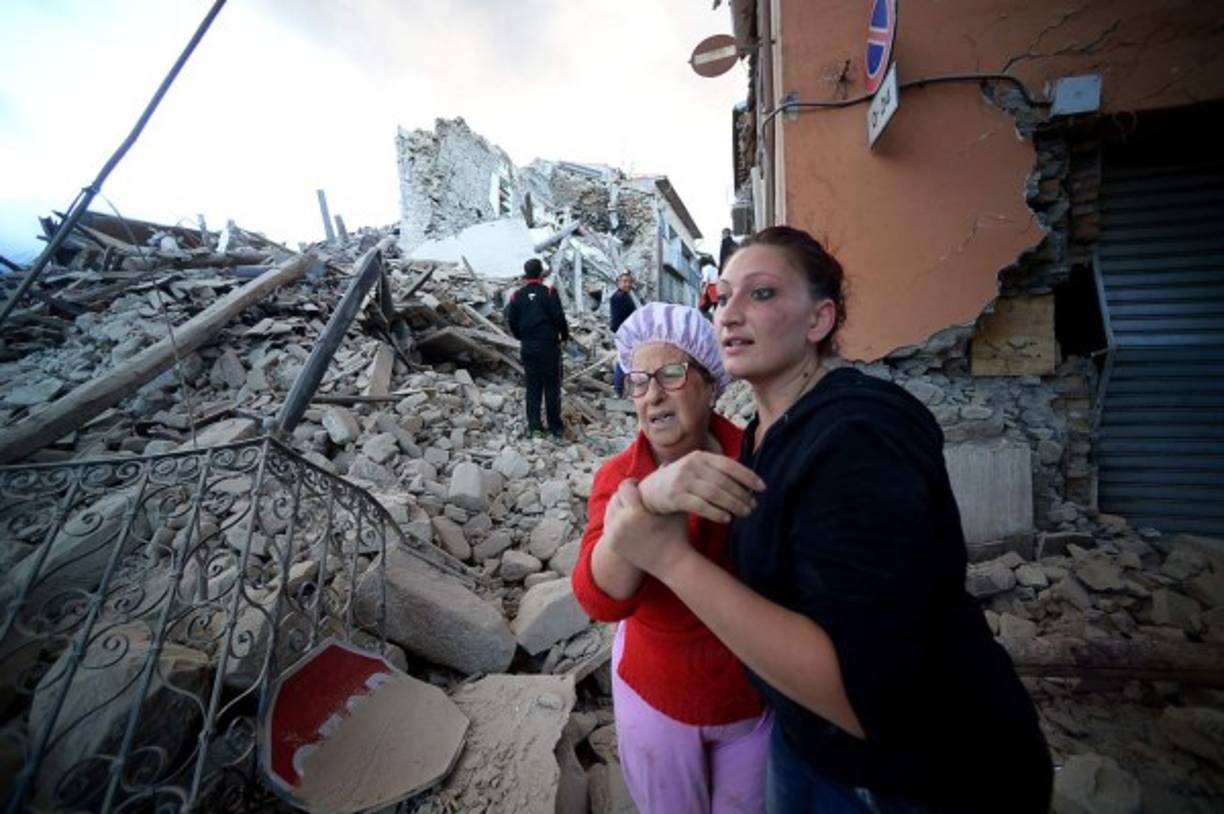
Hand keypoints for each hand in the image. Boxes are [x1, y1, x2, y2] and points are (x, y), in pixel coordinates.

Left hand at [603, 479, 693, 580]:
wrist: (671, 563)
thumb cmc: (676, 532)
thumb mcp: (673, 507)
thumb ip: (667, 485)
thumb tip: (665, 463)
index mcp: (635, 512)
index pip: (625, 487)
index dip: (632, 484)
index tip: (640, 485)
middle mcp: (621, 523)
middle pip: (615, 497)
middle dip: (625, 495)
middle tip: (634, 494)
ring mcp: (614, 535)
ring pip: (609, 509)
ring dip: (618, 505)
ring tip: (630, 504)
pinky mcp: (612, 543)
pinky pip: (608, 522)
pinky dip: (615, 517)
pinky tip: (626, 516)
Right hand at [638, 450, 764, 523]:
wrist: (651, 491)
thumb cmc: (682, 481)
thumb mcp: (697, 469)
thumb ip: (718, 471)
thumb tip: (749, 482)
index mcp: (701, 456)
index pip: (729, 465)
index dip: (748, 476)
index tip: (762, 488)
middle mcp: (692, 466)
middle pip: (724, 481)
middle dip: (742, 495)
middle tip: (753, 505)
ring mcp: (682, 481)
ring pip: (714, 494)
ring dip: (733, 504)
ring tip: (744, 513)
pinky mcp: (675, 497)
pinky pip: (701, 506)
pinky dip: (716, 512)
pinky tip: (727, 518)